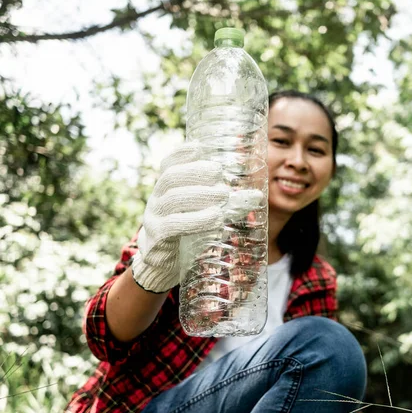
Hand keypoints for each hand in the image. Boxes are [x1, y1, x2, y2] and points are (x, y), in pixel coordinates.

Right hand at [132, 142, 228, 292]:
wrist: (163, 266)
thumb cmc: (187, 233)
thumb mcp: (204, 214)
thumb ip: (228, 204)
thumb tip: (257, 195)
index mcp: (166, 188)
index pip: (168, 163)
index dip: (181, 153)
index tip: (200, 146)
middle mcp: (156, 199)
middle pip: (170, 177)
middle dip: (196, 172)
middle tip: (219, 173)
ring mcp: (154, 218)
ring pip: (172, 199)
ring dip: (200, 194)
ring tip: (224, 195)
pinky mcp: (157, 239)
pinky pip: (172, 225)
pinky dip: (195, 220)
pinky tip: (214, 218)